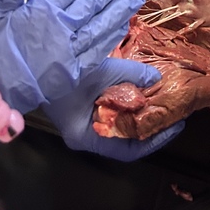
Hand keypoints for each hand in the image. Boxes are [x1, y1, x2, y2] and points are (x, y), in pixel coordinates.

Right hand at [45, 57, 183, 160]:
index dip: (153, 141)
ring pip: (118, 123)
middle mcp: (85, 134)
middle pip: (124, 138)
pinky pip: (110, 109)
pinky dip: (126, 101)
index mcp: (86, 137)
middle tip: (171, 113)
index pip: (126, 151)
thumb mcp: (104, 72)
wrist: (35, 58)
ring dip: (138, 112)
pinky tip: (139, 89)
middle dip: (148, 126)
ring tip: (160, 101)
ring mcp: (83, 121)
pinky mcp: (82, 106)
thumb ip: (132, 75)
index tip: (174, 127)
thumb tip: (156, 78)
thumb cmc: (65, 72)